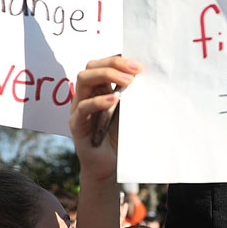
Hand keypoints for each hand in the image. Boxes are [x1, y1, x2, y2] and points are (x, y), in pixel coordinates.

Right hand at [68, 56, 140, 182]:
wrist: (109, 167)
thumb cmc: (118, 138)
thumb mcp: (128, 111)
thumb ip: (132, 95)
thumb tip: (149, 76)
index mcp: (96, 90)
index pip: (100, 64)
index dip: (117, 60)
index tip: (139, 65)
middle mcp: (84, 96)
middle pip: (90, 67)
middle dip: (113, 64)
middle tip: (135, 71)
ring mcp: (78, 110)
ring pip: (83, 81)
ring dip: (106, 75)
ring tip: (127, 82)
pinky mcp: (77, 126)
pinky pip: (83, 108)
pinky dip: (99, 101)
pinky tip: (115, 99)